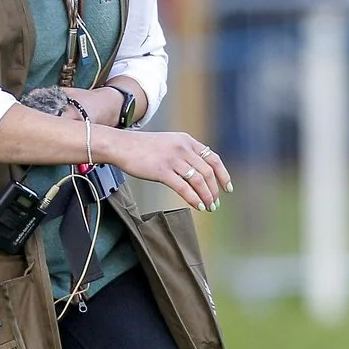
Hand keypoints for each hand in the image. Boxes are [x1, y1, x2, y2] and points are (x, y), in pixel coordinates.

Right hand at [103, 128, 231, 211]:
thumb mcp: (169, 143)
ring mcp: (173, 159)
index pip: (213, 158)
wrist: (122, 145)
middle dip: (214, 190)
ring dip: (206, 196)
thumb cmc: (143, 148)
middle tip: (215, 203)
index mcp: (187, 141)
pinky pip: (184, 187)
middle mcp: (183, 148)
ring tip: (209, 207)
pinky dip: (194, 198)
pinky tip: (198, 206)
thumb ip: (184, 153)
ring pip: (198, 180)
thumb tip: (199, 171)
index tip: (227, 188)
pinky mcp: (162, 171)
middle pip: (208, 172)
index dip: (223, 174)